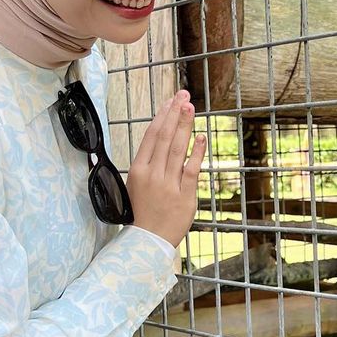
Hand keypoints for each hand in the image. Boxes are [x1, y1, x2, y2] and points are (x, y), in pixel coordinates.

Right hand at [125, 90, 206, 247]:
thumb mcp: (135, 185)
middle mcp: (152, 175)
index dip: (162, 116)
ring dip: (185, 125)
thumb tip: (159, 140)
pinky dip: (197, 151)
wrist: (148, 241)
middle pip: (165, 137)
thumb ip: (148, 164)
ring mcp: (168, 185)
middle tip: (183, 95)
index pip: (151, 136)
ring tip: (191, 107)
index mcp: (137, 170)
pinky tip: (201, 136)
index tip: (170, 101)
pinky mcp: (185, 196)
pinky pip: (191, 169)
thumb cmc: (142, 212)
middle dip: (174, 113)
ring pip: (178, 149)